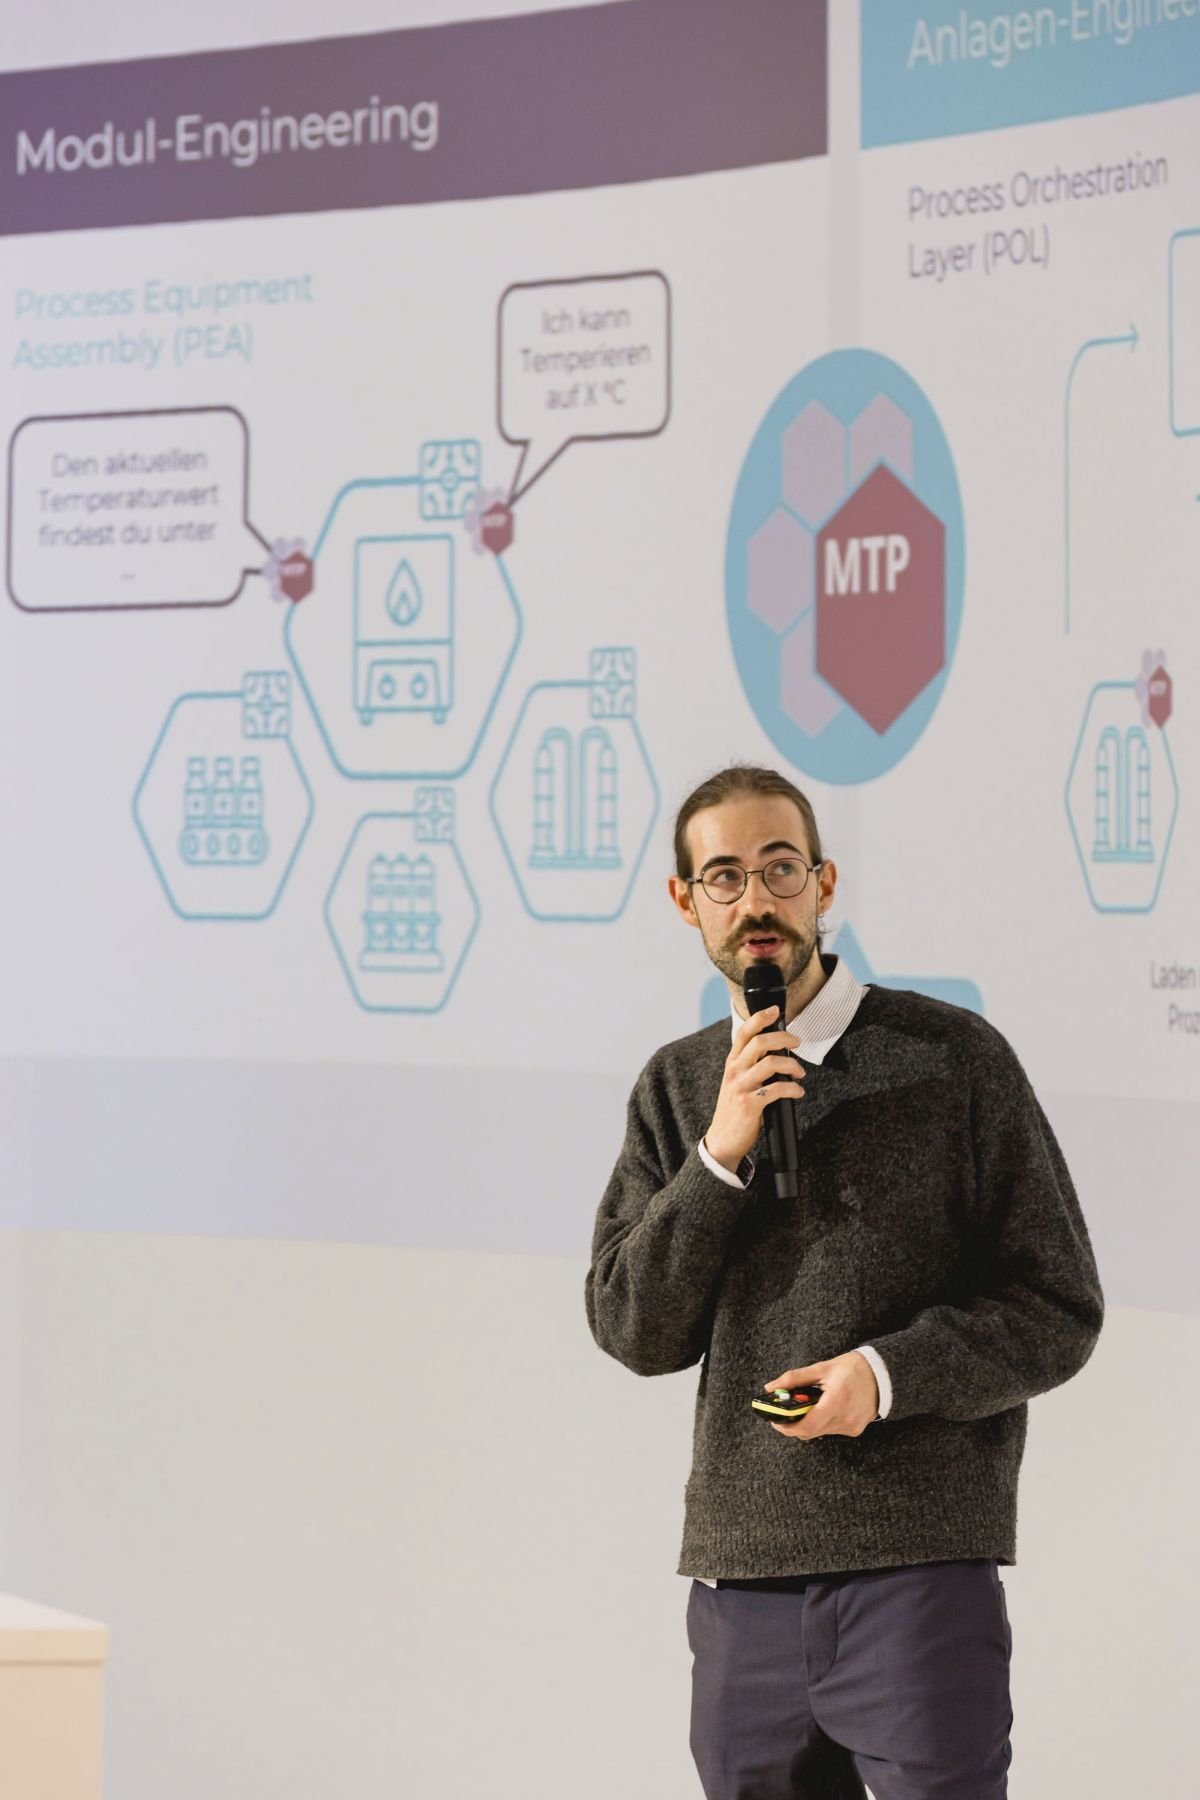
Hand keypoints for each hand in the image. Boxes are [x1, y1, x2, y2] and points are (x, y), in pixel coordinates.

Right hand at [704, 1006, 805, 1171]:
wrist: (723, 1140)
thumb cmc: (735, 1109)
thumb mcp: (737, 1082)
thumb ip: (751, 1066)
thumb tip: (778, 1052)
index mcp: (732, 1063)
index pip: (743, 1033)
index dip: (760, 1018)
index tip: (775, 1011)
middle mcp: (734, 1071)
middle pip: (759, 1042)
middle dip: (783, 1038)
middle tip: (797, 1042)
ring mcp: (740, 1087)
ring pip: (769, 1064)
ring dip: (791, 1066)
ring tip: (800, 1073)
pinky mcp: (749, 1105)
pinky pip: (775, 1090)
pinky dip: (792, 1089)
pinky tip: (797, 1092)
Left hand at [762, 1352, 878, 1439]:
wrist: (882, 1374)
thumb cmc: (852, 1368)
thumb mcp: (821, 1369)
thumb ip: (794, 1379)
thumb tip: (771, 1387)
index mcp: (836, 1401)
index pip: (806, 1425)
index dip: (787, 1426)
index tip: (776, 1420)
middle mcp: (845, 1418)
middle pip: (810, 1432)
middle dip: (794, 1425)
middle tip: (784, 1415)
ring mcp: (851, 1426)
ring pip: (820, 1432)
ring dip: (809, 1423)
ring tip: (806, 1406)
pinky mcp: (855, 1430)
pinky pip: (831, 1431)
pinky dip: (822, 1422)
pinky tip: (823, 1409)